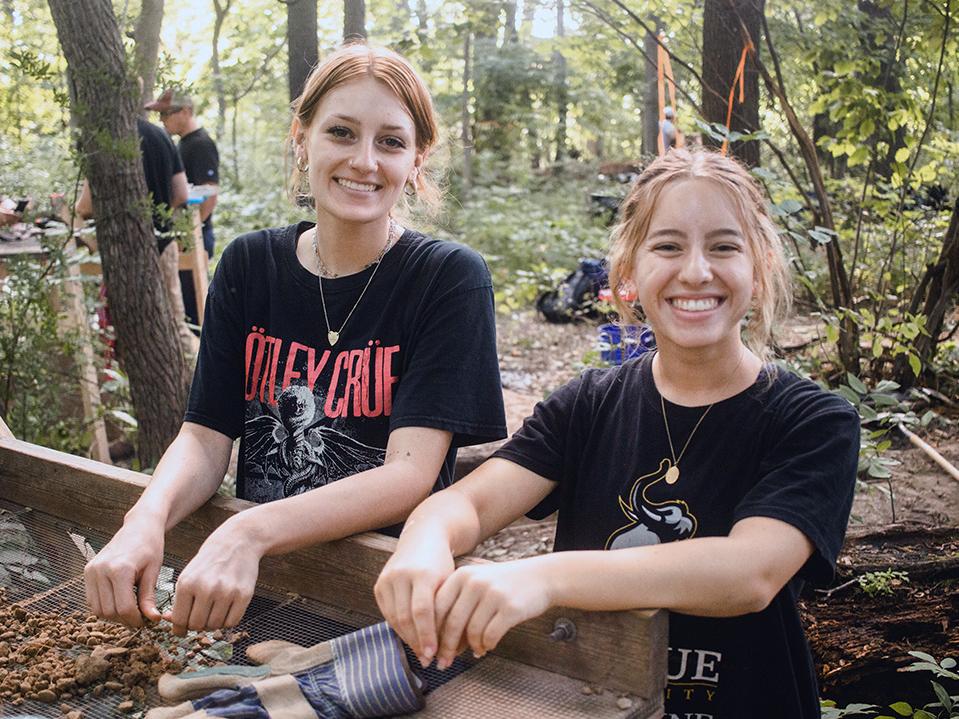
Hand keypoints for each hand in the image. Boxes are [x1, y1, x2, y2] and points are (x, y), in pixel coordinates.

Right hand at [83, 515, 165, 626]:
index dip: (135, 619)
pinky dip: (104, 605)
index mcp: (119, 569)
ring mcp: (91, 570)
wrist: (139, 526)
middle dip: (124, 620)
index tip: (145, 622)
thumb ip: (149, 597)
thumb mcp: (153, 571)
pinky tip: (120, 601)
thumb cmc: (150, 546)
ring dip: (113, 615)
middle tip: (139, 618)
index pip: (124, 607)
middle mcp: (100, 570)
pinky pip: (92, 599)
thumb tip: (152, 619)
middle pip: (109, 611)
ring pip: (97, 609)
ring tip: (131, 610)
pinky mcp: (87, 571)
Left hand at [165, 517, 262, 635]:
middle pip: (197, 625)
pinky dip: (228, 621)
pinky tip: (226, 611)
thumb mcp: (189, 575)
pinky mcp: (244, 594)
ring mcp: (226, 592)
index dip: (179, 629)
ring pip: (215, 625)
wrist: (238, 541)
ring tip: (213, 612)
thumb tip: (170, 621)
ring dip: (213, 624)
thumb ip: (180, 600)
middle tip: (200, 618)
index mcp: (187, 583)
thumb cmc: (211, 560)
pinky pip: (232, 622)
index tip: (182, 631)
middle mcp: (206, 588)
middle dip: (197, 626)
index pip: (179, 619)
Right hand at [374, 540, 455, 666]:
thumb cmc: (442, 564)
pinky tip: (410, 637)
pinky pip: (387, 613)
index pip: (422, 612)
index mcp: (423, 573)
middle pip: (405, 617)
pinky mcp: (379, 584)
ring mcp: (387, 578)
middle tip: (428, 659)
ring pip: (394, 618)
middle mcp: (402, 575)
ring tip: (420, 652)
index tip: (434, 654)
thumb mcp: (448, 582)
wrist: (424, 537)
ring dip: (407, 638)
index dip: (427, 636)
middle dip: (417, 642)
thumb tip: (447, 646)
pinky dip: (398, 627)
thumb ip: (445, 609)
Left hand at [433, 557, 553, 669]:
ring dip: (471, 647)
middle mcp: (474, 582)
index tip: (428, 652)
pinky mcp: (510, 608)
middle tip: (443, 664)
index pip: (436, 608)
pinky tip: (488, 647)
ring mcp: (493, 594)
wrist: (541, 577)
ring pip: (471, 632)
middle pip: (451, 623)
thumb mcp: (476, 583)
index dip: (429, 633)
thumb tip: (438, 642)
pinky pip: (490, 636)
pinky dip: (487, 646)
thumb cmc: (503, 586)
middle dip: (445, 648)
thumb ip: (457, 605)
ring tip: (476, 650)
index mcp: (461, 575)